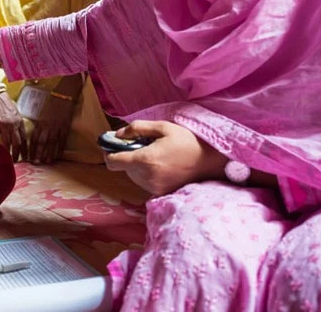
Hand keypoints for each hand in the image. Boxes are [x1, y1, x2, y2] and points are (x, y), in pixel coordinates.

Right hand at [0, 92, 27, 161]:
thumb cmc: (5, 103)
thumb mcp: (15, 112)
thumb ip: (17, 123)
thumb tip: (19, 134)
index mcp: (19, 121)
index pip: (24, 138)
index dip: (25, 149)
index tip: (26, 157)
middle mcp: (13, 124)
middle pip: (17, 143)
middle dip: (17, 154)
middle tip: (17, 162)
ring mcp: (3, 125)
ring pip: (7, 143)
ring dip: (8, 152)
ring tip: (8, 159)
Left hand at [27, 96, 72, 163]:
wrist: (63, 96)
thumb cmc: (51, 104)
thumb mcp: (42, 114)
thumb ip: (39, 125)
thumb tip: (36, 135)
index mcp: (40, 123)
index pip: (33, 137)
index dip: (31, 147)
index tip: (28, 155)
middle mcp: (47, 126)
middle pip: (41, 142)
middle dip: (38, 153)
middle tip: (35, 162)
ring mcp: (56, 127)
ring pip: (51, 143)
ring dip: (49, 153)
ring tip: (46, 161)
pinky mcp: (65, 127)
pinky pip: (62, 140)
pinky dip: (60, 148)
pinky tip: (58, 155)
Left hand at [103, 120, 222, 195]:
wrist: (210, 162)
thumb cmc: (187, 141)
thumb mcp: (163, 127)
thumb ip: (137, 128)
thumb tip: (117, 135)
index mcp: (145, 160)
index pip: (113, 162)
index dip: (110, 153)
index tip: (113, 146)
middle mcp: (147, 177)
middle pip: (123, 168)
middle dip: (128, 156)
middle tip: (143, 146)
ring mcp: (153, 187)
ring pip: (133, 176)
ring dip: (137, 166)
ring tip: (155, 155)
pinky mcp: (160, 193)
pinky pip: (144, 182)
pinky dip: (146, 174)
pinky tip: (161, 165)